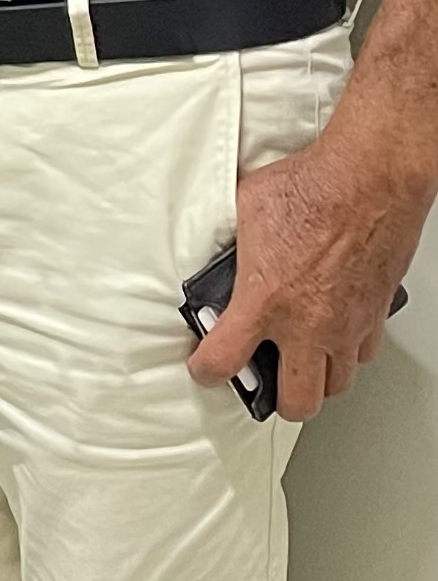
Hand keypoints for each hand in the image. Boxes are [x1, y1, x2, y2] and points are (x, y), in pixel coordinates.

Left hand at [187, 133, 416, 421]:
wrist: (369, 178)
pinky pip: (364, 353)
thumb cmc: (315, 186)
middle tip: (266, 379)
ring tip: (302, 360)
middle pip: (296, 402)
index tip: (205, 367)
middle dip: (277, 398)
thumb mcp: (248, 209)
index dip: (206, 370)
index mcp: (264, 300)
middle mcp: (307, 323)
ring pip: (336, 384)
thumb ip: (235, 243)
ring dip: (317, 377)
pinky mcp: (375, 314)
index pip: (222, 362)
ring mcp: (346, 324)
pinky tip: (336, 331)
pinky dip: (349, 350)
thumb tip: (224, 244)